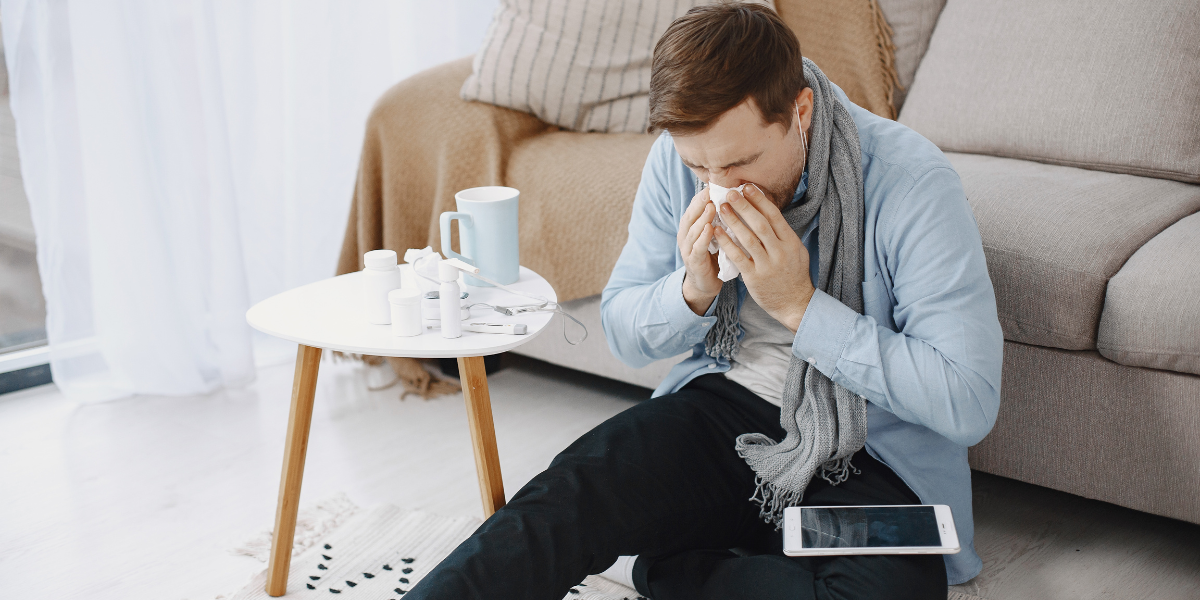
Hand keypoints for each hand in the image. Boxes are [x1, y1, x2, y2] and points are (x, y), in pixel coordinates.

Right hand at [677, 187, 721, 314]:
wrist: (706, 283)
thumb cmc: (714, 255)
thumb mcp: (717, 234)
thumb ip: (720, 219)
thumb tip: (734, 198)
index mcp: (692, 227)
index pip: (695, 207)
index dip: (703, 195)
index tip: (715, 184)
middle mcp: (686, 236)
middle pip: (691, 215)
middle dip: (701, 202)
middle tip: (711, 191)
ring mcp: (688, 249)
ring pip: (693, 230)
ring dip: (702, 217)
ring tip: (711, 206)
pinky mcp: (693, 262)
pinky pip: (697, 248)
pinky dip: (702, 238)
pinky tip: (710, 229)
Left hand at [713, 184, 814, 331]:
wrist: (795, 304)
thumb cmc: (793, 275)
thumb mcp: (797, 251)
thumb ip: (783, 234)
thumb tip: (768, 211)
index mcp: (791, 242)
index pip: (774, 216)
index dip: (760, 200)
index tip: (747, 187)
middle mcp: (780, 252)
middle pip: (760, 224)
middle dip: (744, 206)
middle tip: (730, 192)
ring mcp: (767, 265)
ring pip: (748, 238)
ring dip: (733, 221)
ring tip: (721, 207)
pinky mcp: (755, 277)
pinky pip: (738, 257)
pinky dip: (727, 243)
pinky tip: (717, 231)